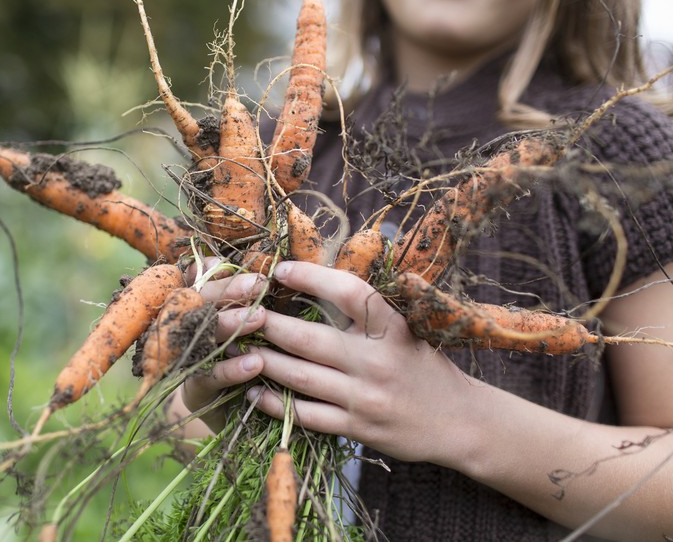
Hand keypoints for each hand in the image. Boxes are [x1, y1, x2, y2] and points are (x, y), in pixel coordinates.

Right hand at [178, 265, 268, 432]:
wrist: (231, 410)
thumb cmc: (245, 355)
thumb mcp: (248, 321)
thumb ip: (246, 295)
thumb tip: (243, 265)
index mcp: (197, 305)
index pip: (204, 281)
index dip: (223, 273)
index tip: (251, 267)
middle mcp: (186, 328)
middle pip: (201, 302)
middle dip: (230, 291)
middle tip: (260, 285)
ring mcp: (187, 358)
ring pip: (204, 335)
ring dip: (231, 325)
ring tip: (261, 318)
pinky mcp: (193, 390)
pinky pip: (210, 377)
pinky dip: (232, 369)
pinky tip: (256, 363)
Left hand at [244, 261, 478, 465]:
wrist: (460, 423)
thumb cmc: (423, 366)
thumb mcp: (408, 329)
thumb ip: (369, 310)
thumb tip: (318, 277)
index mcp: (394, 328)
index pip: (349, 292)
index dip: (312, 277)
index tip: (281, 270)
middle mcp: (379, 361)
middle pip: (309, 338)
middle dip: (267, 324)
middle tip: (239, 314)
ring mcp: (366, 397)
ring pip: (299, 377)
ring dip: (262, 361)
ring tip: (236, 349)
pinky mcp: (358, 427)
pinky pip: (306, 415)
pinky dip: (274, 404)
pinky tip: (253, 391)